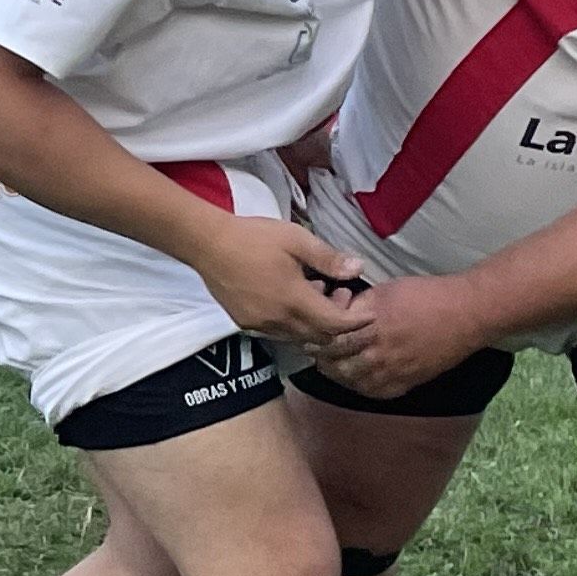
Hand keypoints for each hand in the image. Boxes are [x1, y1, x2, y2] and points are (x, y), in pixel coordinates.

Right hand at [189, 209, 369, 347]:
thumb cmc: (253, 237)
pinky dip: (295, 323)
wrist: (207, 244)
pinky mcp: (246, 324)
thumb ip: (328, 259)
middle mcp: (278, 320)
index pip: (336, 324)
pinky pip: (280, 333)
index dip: (356, 322)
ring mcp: (261, 325)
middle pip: (320, 337)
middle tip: (340, 295)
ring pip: (300, 338)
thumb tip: (358, 269)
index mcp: (294, 300)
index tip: (368, 313)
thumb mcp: (296, 240)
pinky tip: (291, 298)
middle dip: (338, 324)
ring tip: (316, 292)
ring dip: (315, 324)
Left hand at [306, 274, 475, 399]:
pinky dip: (359, 385)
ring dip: (338, 373)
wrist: (466, 314)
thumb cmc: (427, 295)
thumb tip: (338, 312)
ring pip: (351, 380)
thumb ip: (359, 304)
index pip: (330, 338)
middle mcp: (378, 350)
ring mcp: (392, 370)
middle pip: (336, 362)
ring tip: (333, 365)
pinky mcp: (406, 383)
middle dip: (322, 357)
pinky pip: (373, 391)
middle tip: (317, 352)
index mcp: (371, 323)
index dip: (317, 338)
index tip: (312, 334)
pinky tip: (356, 378)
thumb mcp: (386, 289)